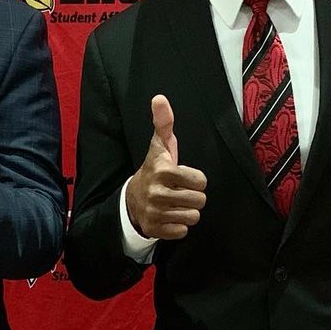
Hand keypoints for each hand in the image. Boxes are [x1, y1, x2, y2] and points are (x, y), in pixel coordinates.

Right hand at [124, 95, 206, 239]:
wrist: (131, 199)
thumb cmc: (154, 170)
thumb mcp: (159, 146)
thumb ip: (163, 123)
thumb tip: (159, 98)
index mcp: (162, 171)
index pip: (200, 180)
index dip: (197, 179)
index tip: (186, 177)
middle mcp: (157, 193)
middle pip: (199, 200)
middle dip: (194, 197)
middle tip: (183, 192)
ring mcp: (155, 213)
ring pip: (193, 217)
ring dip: (188, 211)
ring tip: (177, 204)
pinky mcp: (155, 229)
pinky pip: (182, 231)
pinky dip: (179, 226)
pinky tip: (170, 216)